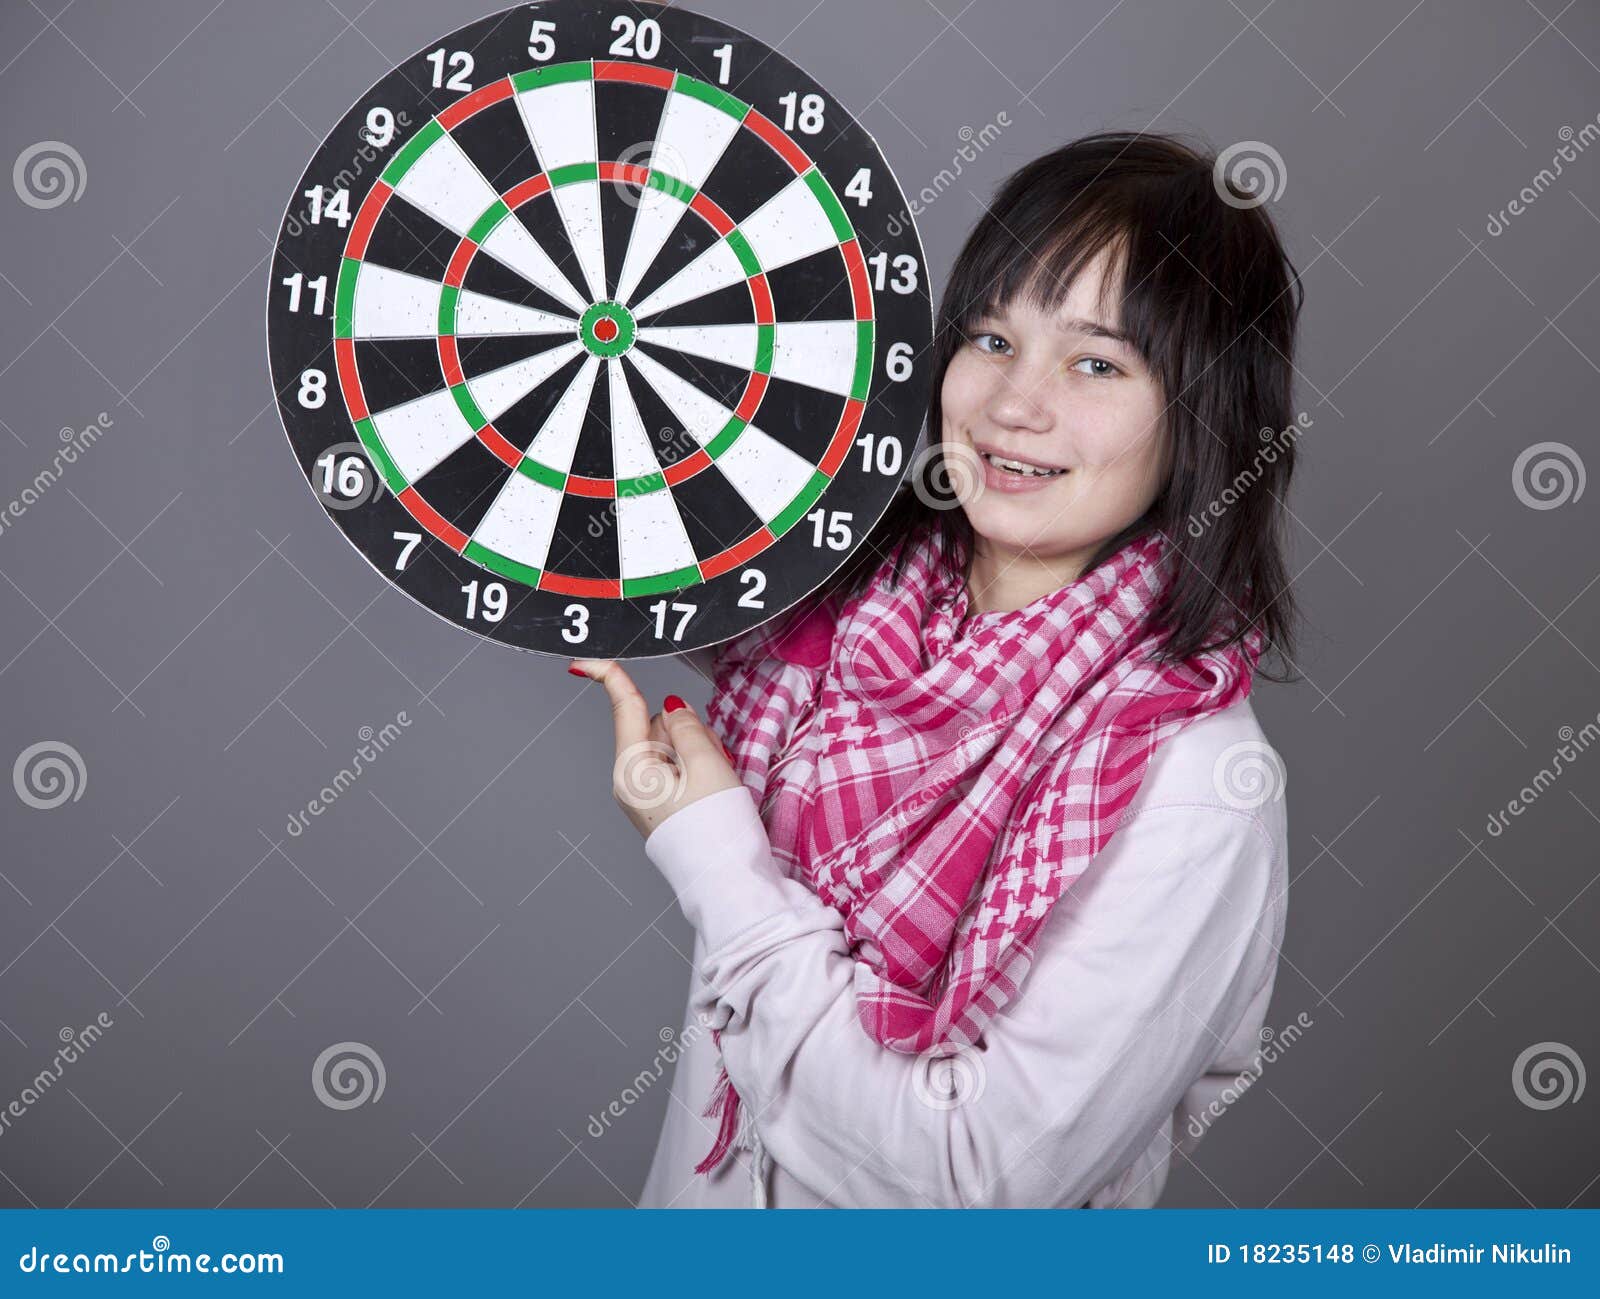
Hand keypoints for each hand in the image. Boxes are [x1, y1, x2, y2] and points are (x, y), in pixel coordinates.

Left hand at [569, 658, 742, 839]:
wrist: (726, 883)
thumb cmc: (716, 828)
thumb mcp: (708, 764)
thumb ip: (688, 726)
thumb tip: (672, 706)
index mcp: (632, 769)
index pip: (624, 709)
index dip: (610, 677)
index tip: (584, 660)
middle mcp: (629, 782)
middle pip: (658, 726)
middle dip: (687, 730)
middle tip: (713, 759)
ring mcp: (643, 795)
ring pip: (671, 746)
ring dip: (697, 751)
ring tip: (716, 781)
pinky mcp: (659, 805)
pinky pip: (677, 768)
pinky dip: (697, 768)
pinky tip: (711, 789)